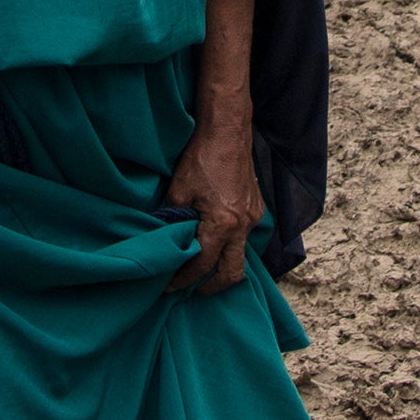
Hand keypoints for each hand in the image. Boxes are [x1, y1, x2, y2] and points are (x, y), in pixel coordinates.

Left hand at [163, 114, 260, 294]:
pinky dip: (230, 247)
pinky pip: (245, 238)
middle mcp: (243, 225)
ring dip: (222, 267)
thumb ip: (172, 219)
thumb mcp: (178, 191)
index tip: (169, 286)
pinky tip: (214, 243)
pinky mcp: (256, 209)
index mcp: (223, 224)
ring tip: (201, 269)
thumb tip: (162, 239)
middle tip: (191, 289)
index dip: (184, 279)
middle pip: (232, 273)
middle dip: (211, 286)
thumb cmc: (202, 157)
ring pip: (241, 257)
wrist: (227, 131)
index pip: (203, 264)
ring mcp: (253, 217)